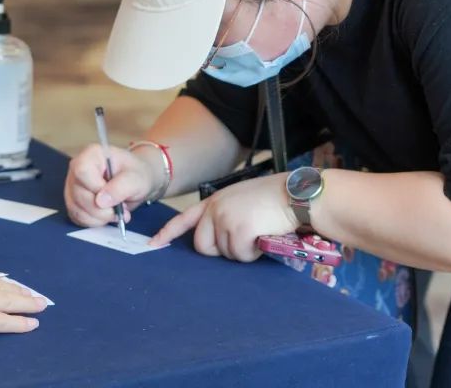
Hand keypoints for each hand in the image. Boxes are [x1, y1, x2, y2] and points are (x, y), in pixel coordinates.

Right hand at [63, 143, 160, 227]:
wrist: (135, 182)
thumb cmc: (136, 174)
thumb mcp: (136, 178)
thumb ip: (121, 187)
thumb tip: (101, 201)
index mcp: (91, 155)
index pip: (82, 172)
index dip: (96, 188)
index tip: (113, 196)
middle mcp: (77, 168)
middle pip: (79, 194)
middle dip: (102, 209)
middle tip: (122, 209)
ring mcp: (73, 186)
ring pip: (77, 209)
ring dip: (99, 218)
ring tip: (116, 212)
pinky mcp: (73, 201)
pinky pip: (77, 217)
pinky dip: (94, 222)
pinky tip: (107, 216)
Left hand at [149, 173, 297, 261]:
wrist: (296, 194)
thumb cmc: (276, 198)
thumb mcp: (243, 200)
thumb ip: (226, 215)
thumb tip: (221, 241)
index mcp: (215, 201)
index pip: (185, 219)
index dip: (168, 233)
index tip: (154, 244)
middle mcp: (215, 208)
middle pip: (203, 246)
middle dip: (222, 251)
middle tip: (244, 240)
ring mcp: (225, 219)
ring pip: (226, 254)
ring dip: (244, 250)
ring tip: (260, 231)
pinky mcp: (238, 231)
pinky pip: (241, 256)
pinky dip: (255, 252)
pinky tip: (265, 236)